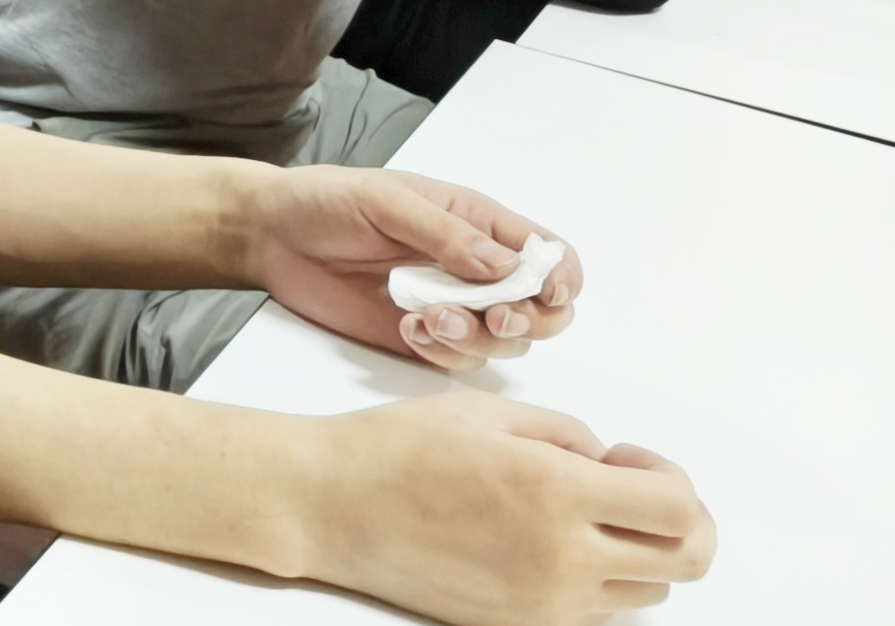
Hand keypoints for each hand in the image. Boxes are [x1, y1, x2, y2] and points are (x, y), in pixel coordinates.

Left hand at [252, 167, 576, 369]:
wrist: (271, 236)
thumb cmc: (327, 201)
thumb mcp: (386, 201)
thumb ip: (445, 233)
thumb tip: (506, 265)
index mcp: (478, 224)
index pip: (550, 254)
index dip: (561, 277)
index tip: (545, 292)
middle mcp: (475, 270)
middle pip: (543, 309)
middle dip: (530, 319)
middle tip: (494, 317)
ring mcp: (452, 306)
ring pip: (505, 342)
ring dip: (478, 338)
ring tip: (427, 318)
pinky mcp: (422, 338)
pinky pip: (459, 360)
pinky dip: (443, 352)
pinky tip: (407, 329)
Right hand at [294, 392, 709, 625]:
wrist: (329, 506)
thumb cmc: (396, 447)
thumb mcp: (487, 412)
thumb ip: (566, 434)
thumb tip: (609, 464)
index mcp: (555, 489)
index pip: (679, 507)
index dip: (672, 477)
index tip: (628, 460)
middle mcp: (562, 556)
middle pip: (686, 560)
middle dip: (681, 522)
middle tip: (633, 492)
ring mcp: (545, 601)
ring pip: (647, 590)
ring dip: (634, 551)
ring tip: (574, 517)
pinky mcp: (521, 625)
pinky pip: (596, 611)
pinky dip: (594, 579)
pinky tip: (544, 545)